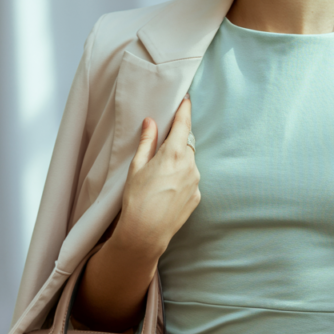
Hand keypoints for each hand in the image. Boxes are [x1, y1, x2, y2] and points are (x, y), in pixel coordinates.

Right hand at [113, 96, 199, 261]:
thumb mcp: (136, 166)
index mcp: (173, 154)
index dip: (184, 110)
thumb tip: (151, 122)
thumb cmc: (137, 199)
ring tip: (159, 179)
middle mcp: (190, 165)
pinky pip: (190, 180)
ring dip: (178, 164)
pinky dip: (181, 180)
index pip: (183, 125)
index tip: (186, 100)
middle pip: (185, 145)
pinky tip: (166, 191)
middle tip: (159, 152)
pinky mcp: (197, 196)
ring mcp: (196, 182)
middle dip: (175, 143)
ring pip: (188, 163)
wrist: (146, 233)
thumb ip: (147, 141)